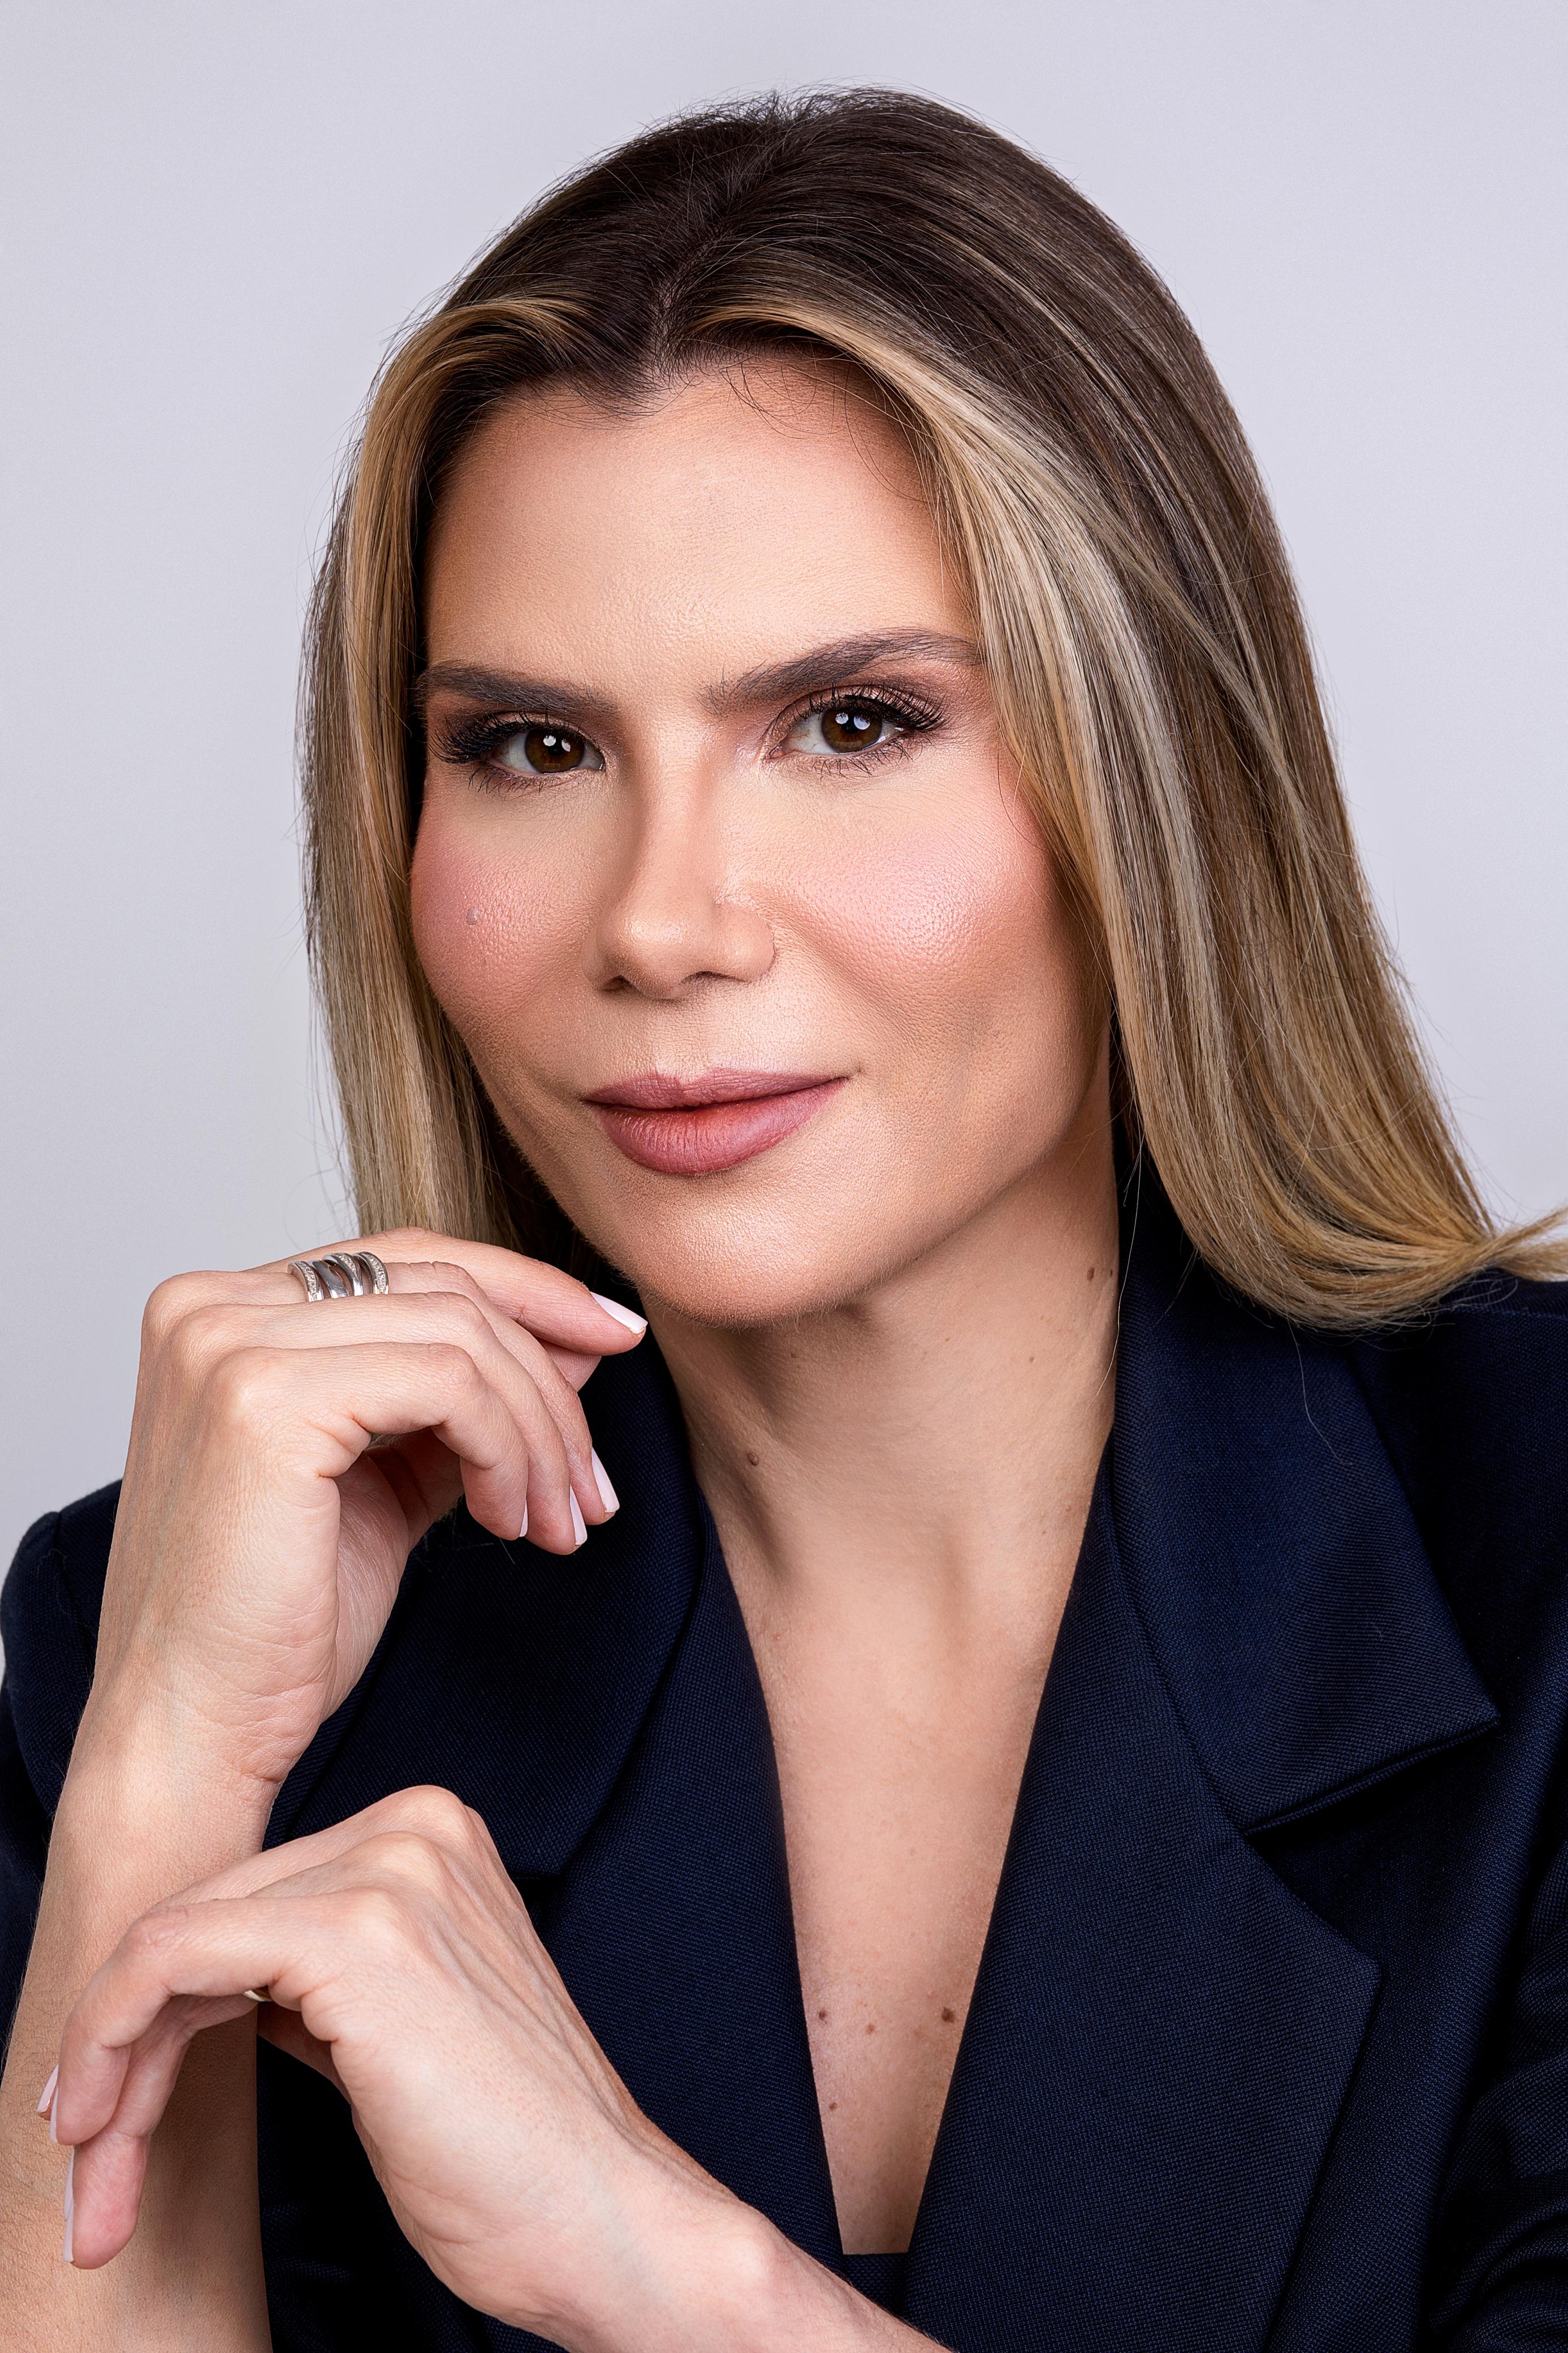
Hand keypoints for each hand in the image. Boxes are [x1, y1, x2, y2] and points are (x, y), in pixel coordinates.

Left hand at [45, 1787, 754, 2347]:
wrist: (600, 2219)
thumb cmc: (506, 2153)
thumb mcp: (391, 2031)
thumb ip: (310, 1982)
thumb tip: (203, 1991)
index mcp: (432, 1835)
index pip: (245, 1899)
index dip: (159, 2005)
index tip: (106, 2103)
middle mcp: (414, 1825)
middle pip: (203, 1914)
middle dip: (121, 2040)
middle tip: (89, 2160)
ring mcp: (390, 1867)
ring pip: (173, 1940)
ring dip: (108, 2061)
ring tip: (97, 2174)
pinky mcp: (356, 1929)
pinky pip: (172, 1959)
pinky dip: (110, 2042)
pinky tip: (104, 2128)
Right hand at [82, 1230, 645, 1795]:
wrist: (193, 1733)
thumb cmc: (276, 1625)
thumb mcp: (391, 1481)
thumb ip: (465, 1401)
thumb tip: (578, 1341)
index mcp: (223, 1310)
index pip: (409, 1261)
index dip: (526, 1293)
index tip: (613, 1341)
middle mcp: (213, 1305)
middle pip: (445, 1284)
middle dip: (550, 1378)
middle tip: (594, 1485)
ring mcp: (229, 1342)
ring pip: (461, 1331)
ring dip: (540, 1431)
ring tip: (559, 1519)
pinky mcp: (264, 1396)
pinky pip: (451, 1382)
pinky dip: (509, 1448)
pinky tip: (508, 1520)